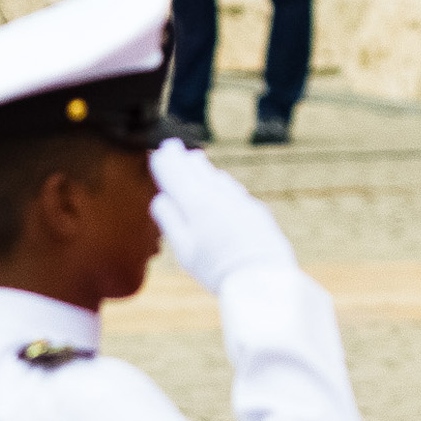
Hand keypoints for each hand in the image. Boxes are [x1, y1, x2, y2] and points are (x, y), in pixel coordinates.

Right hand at [149, 141, 295, 291]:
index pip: (176, 178)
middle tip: (172, 145)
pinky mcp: (254, 210)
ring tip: (194, 157)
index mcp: (196, 205)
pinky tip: (219, 179)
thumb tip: (160, 198)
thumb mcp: (184, 251)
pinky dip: (221, 180)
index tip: (159, 151)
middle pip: (196, 172)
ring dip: (202, 166)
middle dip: (182, 158)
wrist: (261, 276)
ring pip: (216, 177)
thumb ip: (170, 222)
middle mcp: (218, 197)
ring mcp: (238, 201)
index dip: (165, 164)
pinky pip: (232, 188)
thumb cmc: (217, 269)